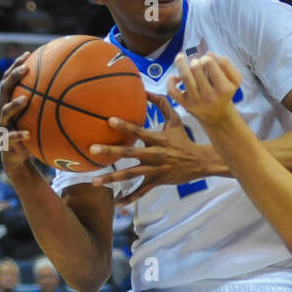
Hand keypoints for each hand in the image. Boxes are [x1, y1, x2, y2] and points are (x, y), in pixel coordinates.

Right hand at [0, 53, 35, 169]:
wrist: (17, 159)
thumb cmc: (30, 135)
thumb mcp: (37, 119)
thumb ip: (46, 106)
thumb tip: (70, 92)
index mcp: (9, 102)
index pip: (9, 79)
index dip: (15, 66)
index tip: (27, 54)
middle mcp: (3, 111)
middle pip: (4, 89)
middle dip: (13, 77)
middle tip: (26, 69)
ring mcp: (3, 125)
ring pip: (5, 111)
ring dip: (15, 104)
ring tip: (25, 100)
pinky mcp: (6, 142)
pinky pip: (11, 137)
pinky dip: (19, 135)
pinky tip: (28, 134)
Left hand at [89, 90, 210, 203]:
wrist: (199, 162)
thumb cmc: (183, 139)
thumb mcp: (175, 119)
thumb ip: (161, 104)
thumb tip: (146, 90)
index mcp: (158, 140)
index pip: (139, 131)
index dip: (125, 126)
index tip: (109, 120)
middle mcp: (155, 155)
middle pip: (130, 154)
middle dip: (111, 152)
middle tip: (92, 150)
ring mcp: (155, 170)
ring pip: (131, 175)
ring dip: (112, 178)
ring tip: (95, 181)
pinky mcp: (157, 182)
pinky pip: (141, 192)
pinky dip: (129, 198)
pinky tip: (116, 202)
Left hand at [168, 52, 241, 125]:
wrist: (218, 115)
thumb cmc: (224, 93)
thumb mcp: (234, 79)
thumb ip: (225, 64)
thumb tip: (209, 54)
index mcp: (223, 88)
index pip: (209, 62)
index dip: (206, 57)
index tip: (208, 62)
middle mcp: (209, 95)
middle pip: (196, 67)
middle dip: (195, 61)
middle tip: (198, 65)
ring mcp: (196, 101)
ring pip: (185, 76)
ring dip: (180, 63)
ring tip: (180, 58)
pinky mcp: (185, 104)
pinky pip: (172, 91)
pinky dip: (170, 81)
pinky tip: (176, 78)